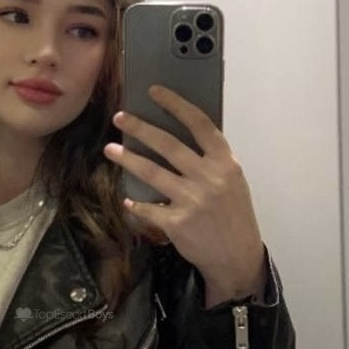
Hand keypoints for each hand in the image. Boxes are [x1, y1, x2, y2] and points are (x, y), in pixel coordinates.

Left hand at [104, 85, 266, 307]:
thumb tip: (179, 138)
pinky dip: (136, 203)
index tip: (155, 91)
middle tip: (121, 118)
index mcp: (225, 163)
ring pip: (151, 172)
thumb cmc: (233, 216)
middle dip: (140, 128)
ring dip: (127, 159)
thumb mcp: (232, 182)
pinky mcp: (177, 223)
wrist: (237, 257)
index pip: (199, 124)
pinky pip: (148, 207)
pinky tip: (128, 200)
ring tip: (111, 149)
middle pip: (168, 144)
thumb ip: (211, 161)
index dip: (175, 104)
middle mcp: (209, 177)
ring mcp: (192, 200)